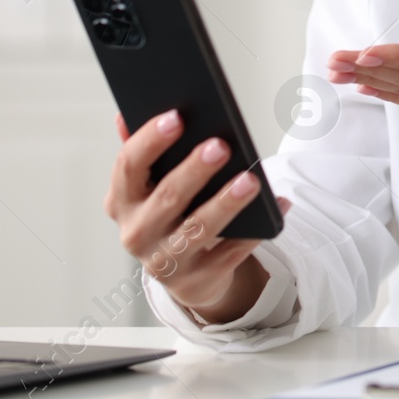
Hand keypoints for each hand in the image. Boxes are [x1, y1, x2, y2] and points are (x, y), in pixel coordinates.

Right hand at [104, 110, 292, 324]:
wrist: (187, 274)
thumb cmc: (170, 215)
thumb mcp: (150, 187)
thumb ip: (142, 153)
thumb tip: (124, 116)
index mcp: (121, 201)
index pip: (128, 166)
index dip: (150, 141)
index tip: (176, 116)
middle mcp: (137, 234)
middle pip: (167, 197)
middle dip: (194, 170)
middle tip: (221, 145)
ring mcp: (165, 262)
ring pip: (199, 229)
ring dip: (226, 203)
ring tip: (251, 180)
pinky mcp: (196, 282)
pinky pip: (231, 253)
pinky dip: (256, 230)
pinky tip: (277, 206)